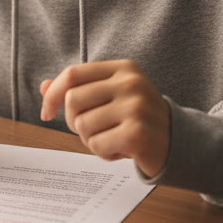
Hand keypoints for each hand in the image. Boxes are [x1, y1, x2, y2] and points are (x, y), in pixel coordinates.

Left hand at [39, 60, 169, 177]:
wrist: (178, 144)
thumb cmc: (137, 119)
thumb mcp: (111, 97)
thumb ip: (80, 89)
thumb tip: (44, 86)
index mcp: (124, 69)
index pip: (72, 74)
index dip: (52, 95)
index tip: (47, 113)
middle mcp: (131, 84)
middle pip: (72, 101)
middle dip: (74, 121)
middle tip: (96, 129)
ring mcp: (136, 108)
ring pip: (82, 125)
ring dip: (91, 139)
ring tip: (113, 138)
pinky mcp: (137, 134)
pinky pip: (96, 145)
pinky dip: (103, 153)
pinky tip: (122, 150)